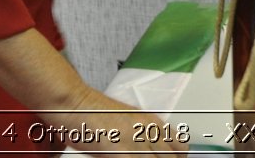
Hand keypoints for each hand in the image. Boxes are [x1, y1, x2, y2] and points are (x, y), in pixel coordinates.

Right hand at [57, 88, 188, 155]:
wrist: (74, 102)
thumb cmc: (92, 113)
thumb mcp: (125, 121)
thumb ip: (141, 135)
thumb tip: (151, 151)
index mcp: (152, 121)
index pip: (180, 146)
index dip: (176, 157)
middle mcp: (148, 129)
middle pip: (171, 157)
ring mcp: (136, 140)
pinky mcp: (122, 151)